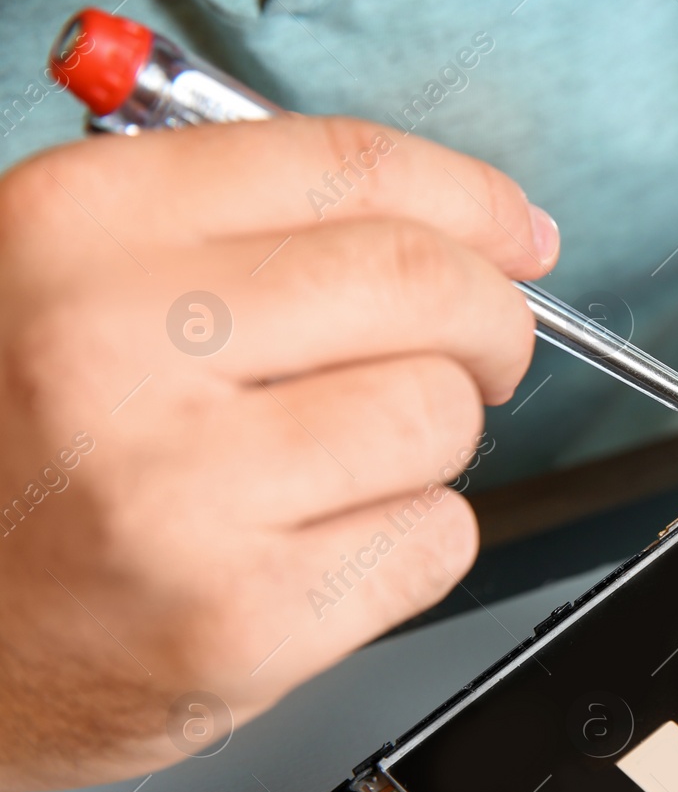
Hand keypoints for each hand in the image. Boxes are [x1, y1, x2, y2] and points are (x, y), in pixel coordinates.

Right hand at [0, 117, 557, 790]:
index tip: (514, 233)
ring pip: (439, 418)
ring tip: (348, 464)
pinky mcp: (243, 620)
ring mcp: (183, 495)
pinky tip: (328, 543)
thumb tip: (466, 230)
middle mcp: (120, 351)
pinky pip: (432, 541)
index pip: (351, 171)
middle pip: (427, 289)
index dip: (471, 201)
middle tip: (480, 351)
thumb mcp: (74, 286)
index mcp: (82, 233)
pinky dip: (414, 539)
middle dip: (490, 321)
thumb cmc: (17, 457)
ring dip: (432, 442)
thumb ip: (244, 236)